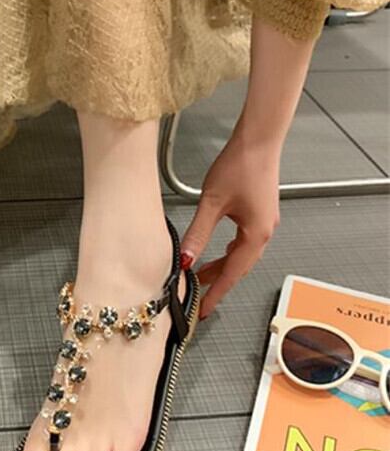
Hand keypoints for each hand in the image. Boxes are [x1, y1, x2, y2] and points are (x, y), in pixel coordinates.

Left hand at [179, 131, 280, 319]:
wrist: (259, 140)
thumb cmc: (239, 166)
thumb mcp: (212, 203)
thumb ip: (198, 233)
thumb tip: (184, 259)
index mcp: (256, 235)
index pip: (233, 273)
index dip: (216, 293)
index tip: (203, 310)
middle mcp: (264, 232)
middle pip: (239, 267)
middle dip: (218, 282)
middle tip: (198, 297)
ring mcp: (264, 222)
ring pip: (240, 254)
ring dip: (222, 266)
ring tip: (200, 276)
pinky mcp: (259, 212)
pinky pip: (243, 241)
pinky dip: (228, 252)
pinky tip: (216, 252)